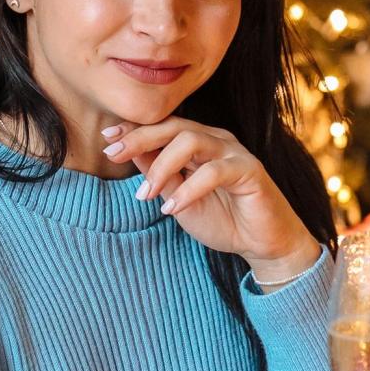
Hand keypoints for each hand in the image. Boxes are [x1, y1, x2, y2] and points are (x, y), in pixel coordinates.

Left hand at [102, 116, 317, 280]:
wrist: (262, 244)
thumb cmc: (223, 219)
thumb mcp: (178, 198)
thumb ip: (159, 176)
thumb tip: (130, 154)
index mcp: (199, 143)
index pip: (163, 127)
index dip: (134, 130)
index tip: (107, 139)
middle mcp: (216, 140)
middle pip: (174, 126)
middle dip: (140, 138)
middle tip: (113, 155)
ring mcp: (234, 152)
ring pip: (192, 140)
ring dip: (162, 166)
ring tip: (145, 195)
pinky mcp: (250, 170)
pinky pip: (214, 171)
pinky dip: (188, 189)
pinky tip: (172, 208)